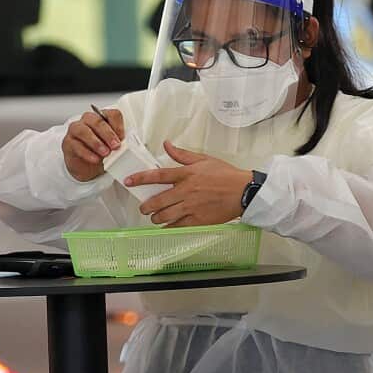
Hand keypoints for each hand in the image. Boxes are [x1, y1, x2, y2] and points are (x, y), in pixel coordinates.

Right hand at [62, 108, 123, 181]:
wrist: (86, 166)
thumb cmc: (100, 152)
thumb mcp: (112, 146)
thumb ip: (117, 142)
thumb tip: (126, 144)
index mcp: (102, 118)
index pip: (111, 114)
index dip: (118, 125)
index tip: (123, 137)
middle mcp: (87, 121)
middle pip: (97, 121)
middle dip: (108, 134)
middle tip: (116, 146)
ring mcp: (75, 130)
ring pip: (83, 131)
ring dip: (96, 142)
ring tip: (106, 153)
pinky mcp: (68, 143)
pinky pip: (76, 145)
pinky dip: (87, 153)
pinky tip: (95, 159)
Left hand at [125, 141, 251, 226]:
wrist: (244, 192)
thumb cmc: (226, 175)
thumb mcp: (204, 160)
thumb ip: (182, 155)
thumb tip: (167, 145)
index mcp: (186, 174)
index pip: (158, 175)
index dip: (140, 178)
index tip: (129, 181)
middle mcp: (186, 191)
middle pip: (157, 201)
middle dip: (146, 206)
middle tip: (144, 208)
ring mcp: (191, 207)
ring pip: (165, 216)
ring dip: (156, 218)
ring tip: (156, 217)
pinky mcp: (198, 220)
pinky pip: (177, 226)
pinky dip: (169, 228)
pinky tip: (166, 227)